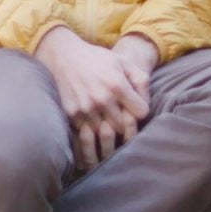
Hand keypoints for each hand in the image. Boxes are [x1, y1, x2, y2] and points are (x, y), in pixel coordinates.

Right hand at [35, 26, 149, 170]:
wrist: (63, 57)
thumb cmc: (97, 59)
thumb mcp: (122, 61)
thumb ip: (140, 80)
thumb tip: (147, 105)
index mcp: (116, 84)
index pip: (140, 113)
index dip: (140, 113)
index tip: (137, 112)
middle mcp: (101, 99)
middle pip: (124, 127)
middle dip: (127, 129)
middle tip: (126, 129)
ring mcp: (85, 109)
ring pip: (106, 136)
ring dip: (110, 140)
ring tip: (114, 145)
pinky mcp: (72, 115)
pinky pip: (86, 137)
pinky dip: (92, 146)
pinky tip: (94, 154)